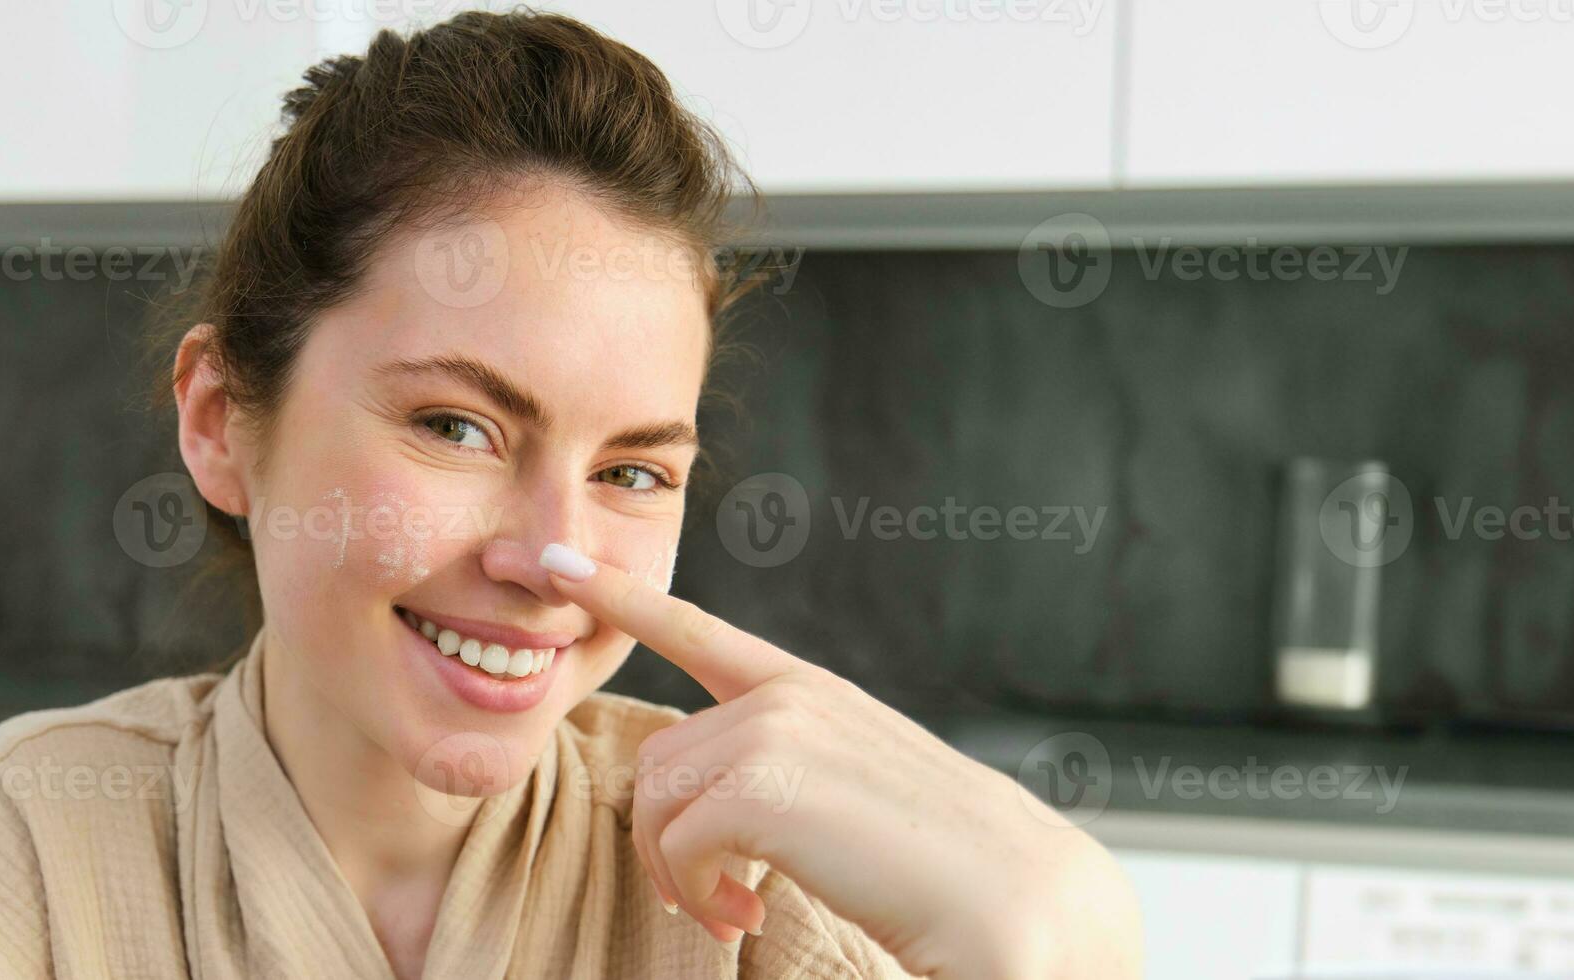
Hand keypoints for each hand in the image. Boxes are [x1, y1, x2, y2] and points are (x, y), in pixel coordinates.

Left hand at [538, 544, 1142, 978]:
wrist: (1020, 908)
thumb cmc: (945, 873)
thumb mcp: (857, 799)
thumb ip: (787, 773)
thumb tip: (709, 809)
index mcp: (812, 694)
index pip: (700, 631)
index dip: (621, 595)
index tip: (553, 562)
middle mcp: (791, 696)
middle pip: (661, 761)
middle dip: (671, 841)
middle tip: (723, 902)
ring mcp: (779, 730)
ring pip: (660, 802)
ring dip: (685, 874)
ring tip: (740, 912)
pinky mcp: (768, 782)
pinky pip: (680, 842)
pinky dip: (701, 893)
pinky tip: (750, 915)